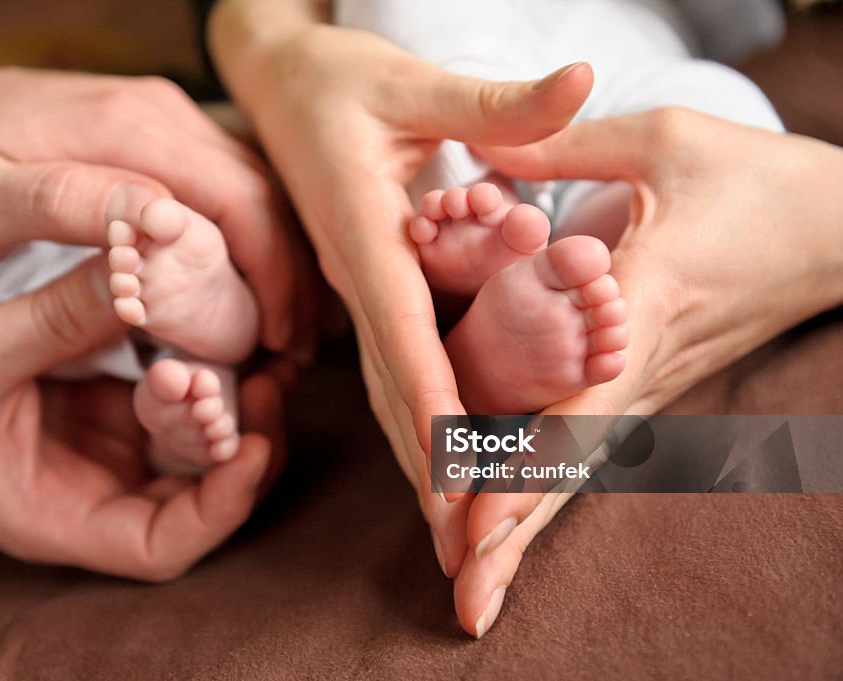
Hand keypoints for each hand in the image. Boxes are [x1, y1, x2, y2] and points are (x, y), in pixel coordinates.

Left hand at [0, 35, 308, 354]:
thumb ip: (66, 204)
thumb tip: (164, 222)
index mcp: (127, 129)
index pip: (240, 201)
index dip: (273, 275)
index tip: (277, 342)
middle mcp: (161, 113)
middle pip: (264, 195)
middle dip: (291, 275)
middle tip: (292, 350)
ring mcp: (164, 119)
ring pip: (257, 190)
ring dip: (280, 260)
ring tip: (285, 330)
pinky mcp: (159, 134)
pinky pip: (231, 185)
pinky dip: (256, 239)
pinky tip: (258, 287)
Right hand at [0, 259, 276, 579]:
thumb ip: (59, 317)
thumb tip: (141, 266)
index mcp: (52, 513)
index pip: (161, 545)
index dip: (221, 507)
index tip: (253, 447)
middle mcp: (85, 491)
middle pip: (192, 496)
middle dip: (236, 444)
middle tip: (263, 380)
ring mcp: (95, 451)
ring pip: (186, 446)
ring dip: (220, 404)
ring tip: (246, 353)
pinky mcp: (96, 411)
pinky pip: (162, 402)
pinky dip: (190, 372)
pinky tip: (207, 330)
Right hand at [210, 0, 592, 611]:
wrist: (274, 82)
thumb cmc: (336, 79)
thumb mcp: (410, 84)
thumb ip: (494, 102)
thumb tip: (586, 77)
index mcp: (364, 236)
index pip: (400, 336)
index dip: (429, 408)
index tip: (458, 476)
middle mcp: (355, 277)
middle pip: (386, 387)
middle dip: (422, 469)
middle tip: (459, 548)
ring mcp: (356, 287)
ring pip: (383, 387)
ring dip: (416, 459)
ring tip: (451, 529)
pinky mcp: (364, 285)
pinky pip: (389, 362)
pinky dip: (413, 416)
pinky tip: (440, 454)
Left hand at [453, 108, 842, 635]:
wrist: (842, 227)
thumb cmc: (758, 180)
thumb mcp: (662, 141)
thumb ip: (564, 147)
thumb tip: (472, 143)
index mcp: (643, 311)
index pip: (576, 408)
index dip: (523, 467)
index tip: (473, 523)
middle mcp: (642, 369)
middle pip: (571, 467)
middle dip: (516, 538)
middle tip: (467, 606)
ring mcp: (648, 386)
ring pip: (578, 470)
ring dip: (525, 532)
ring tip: (475, 595)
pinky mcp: (648, 384)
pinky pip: (588, 447)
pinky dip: (546, 492)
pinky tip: (507, 531)